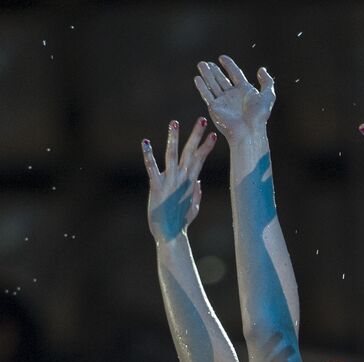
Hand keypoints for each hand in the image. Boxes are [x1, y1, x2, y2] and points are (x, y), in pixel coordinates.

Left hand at [142, 118, 215, 242]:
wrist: (169, 235)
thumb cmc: (180, 223)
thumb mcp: (193, 208)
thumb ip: (196, 194)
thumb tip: (198, 183)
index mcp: (190, 183)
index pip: (200, 160)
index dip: (207, 146)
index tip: (214, 134)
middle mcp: (181, 179)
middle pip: (190, 152)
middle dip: (196, 136)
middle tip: (202, 119)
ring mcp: (169, 181)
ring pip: (172, 155)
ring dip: (174, 138)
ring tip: (175, 122)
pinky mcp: (157, 186)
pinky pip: (152, 168)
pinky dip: (148, 155)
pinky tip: (145, 142)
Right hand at [194, 56, 274, 142]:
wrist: (248, 131)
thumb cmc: (259, 116)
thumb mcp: (268, 96)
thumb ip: (267, 81)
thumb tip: (261, 69)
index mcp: (245, 91)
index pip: (235, 74)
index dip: (229, 65)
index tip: (222, 57)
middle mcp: (233, 96)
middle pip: (221, 79)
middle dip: (214, 71)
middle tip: (206, 63)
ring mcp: (223, 102)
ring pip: (213, 84)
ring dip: (207, 74)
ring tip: (201, 64)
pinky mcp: (215, 108)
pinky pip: (207, 95)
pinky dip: (202, 86)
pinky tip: (197, 78)